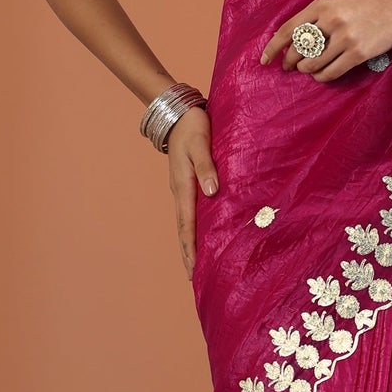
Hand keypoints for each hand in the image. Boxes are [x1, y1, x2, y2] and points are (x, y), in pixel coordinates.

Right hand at [164, 105, 216, 280]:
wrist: (179, 113)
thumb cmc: (193, 126)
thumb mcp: (201, 143)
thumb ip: (207, 167)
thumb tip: (211, 192)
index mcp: (184, 185)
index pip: (187, 224)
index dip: (191, 247)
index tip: (194, 268)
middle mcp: (180, 192)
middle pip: (183, 230)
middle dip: (188, 254)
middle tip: (193, 278)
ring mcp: (182, 190)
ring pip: (185, 224)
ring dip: (189, 246)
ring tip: (195, 266)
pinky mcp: (187, 185)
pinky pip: (189, 214)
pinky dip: (192, 231)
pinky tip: (200, 238)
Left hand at [260, 0, 391, 82]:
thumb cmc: (366, 5)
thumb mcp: (337, 3)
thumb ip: (315, 19)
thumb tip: (290, 42)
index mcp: (321, 5)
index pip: (288, 30)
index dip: (273, 47)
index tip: (264, 60)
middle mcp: (330, 20)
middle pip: (297, 50)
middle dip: (289, 62)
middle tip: (289, 67)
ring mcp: (345, 38)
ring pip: (312, 64)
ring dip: (306, 71)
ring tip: (307, 70)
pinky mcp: (357, 53)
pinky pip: (330, 73)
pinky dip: (321, 77)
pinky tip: (321, 75)